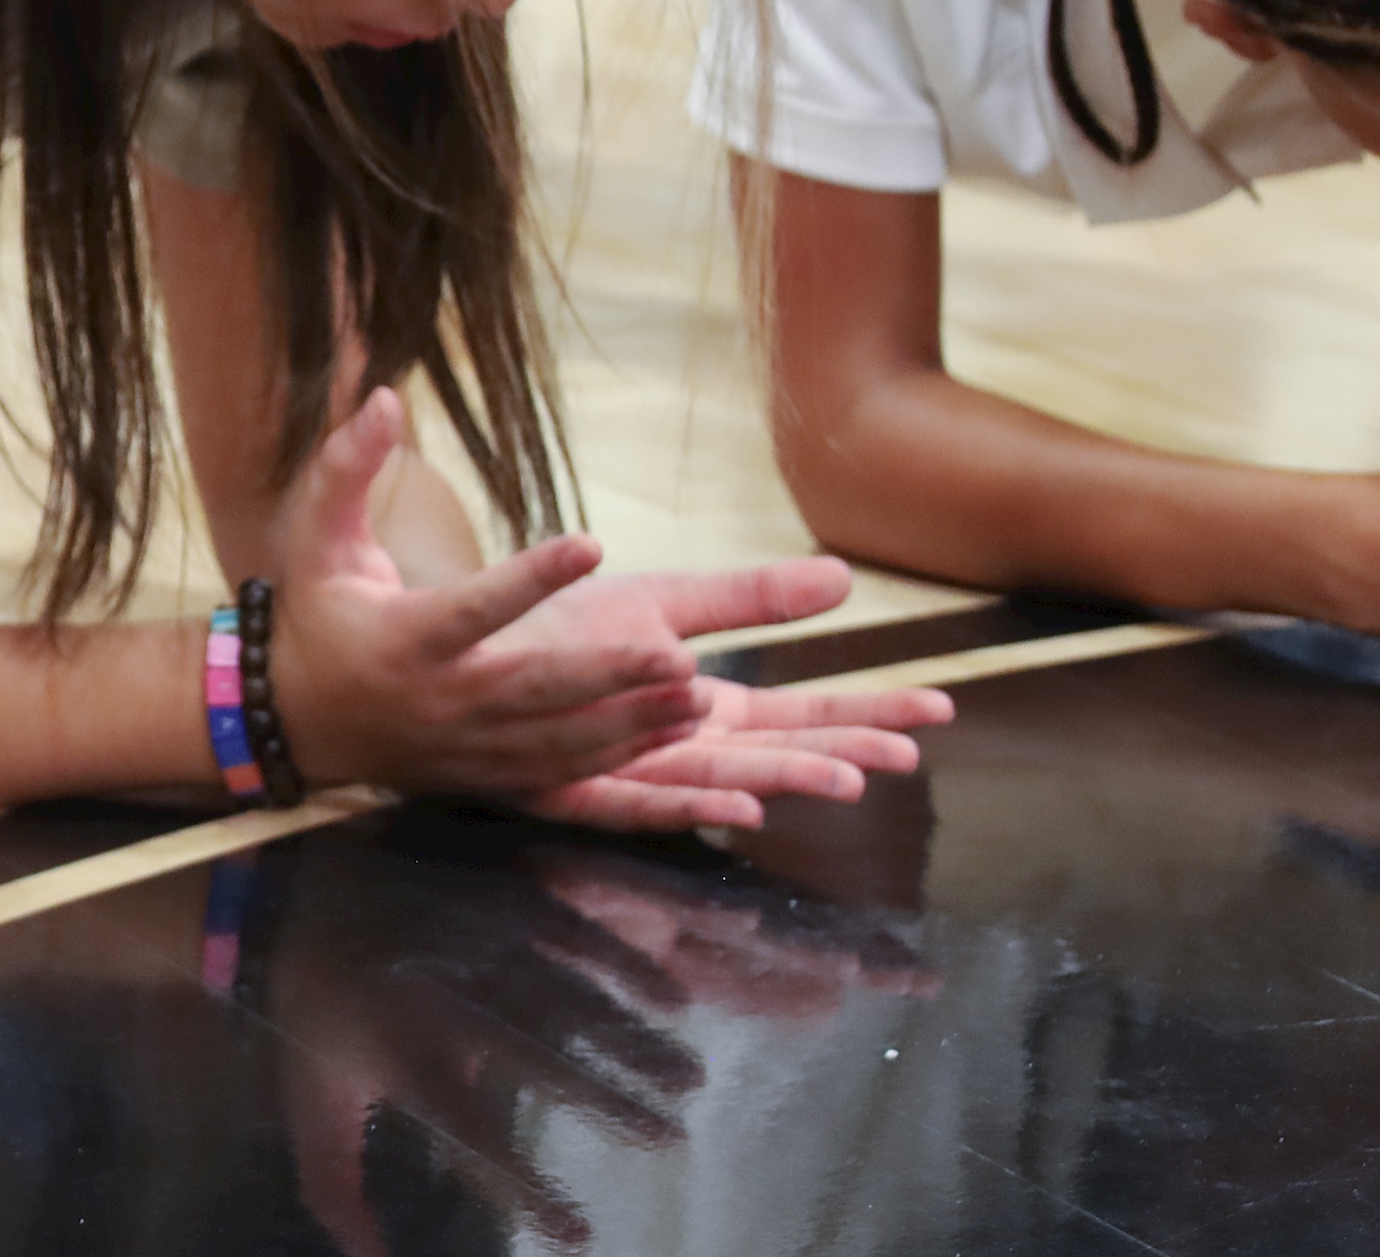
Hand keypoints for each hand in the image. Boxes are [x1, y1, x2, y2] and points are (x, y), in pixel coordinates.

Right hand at [268, 390, 709, 793]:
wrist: (299, 721)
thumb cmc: (318, 613)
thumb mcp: (317, 537)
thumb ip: (346, 467)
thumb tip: (384, 397)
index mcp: (406, 639)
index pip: (474, 608)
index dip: (531, 580)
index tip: (591, 543)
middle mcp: (443, 699)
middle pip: (536, 690)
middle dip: (609, 676)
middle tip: (679, 655)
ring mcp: (471, 745)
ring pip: (562, 740)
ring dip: (634, 722)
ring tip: (699, 694)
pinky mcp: (491, 775)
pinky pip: (565, 772)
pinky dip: (623, 756)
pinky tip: (676, 732)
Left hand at [508, 565, 953, 831]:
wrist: (444, 647)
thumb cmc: (550, 635)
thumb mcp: (659, 607)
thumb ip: (746, 600)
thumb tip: (843, 577)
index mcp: (695, 709)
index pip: (796, 716)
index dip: (864, 712)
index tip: (935, 710)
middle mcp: (666, 747)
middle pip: (771, 751)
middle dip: (843, 751)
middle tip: (915, 751)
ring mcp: (618, 767)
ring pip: (712, 776)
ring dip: (779, 774)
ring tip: (844, 777)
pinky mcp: (558, 778)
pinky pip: (628, 797)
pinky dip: (686, 800)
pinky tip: (738, 801)